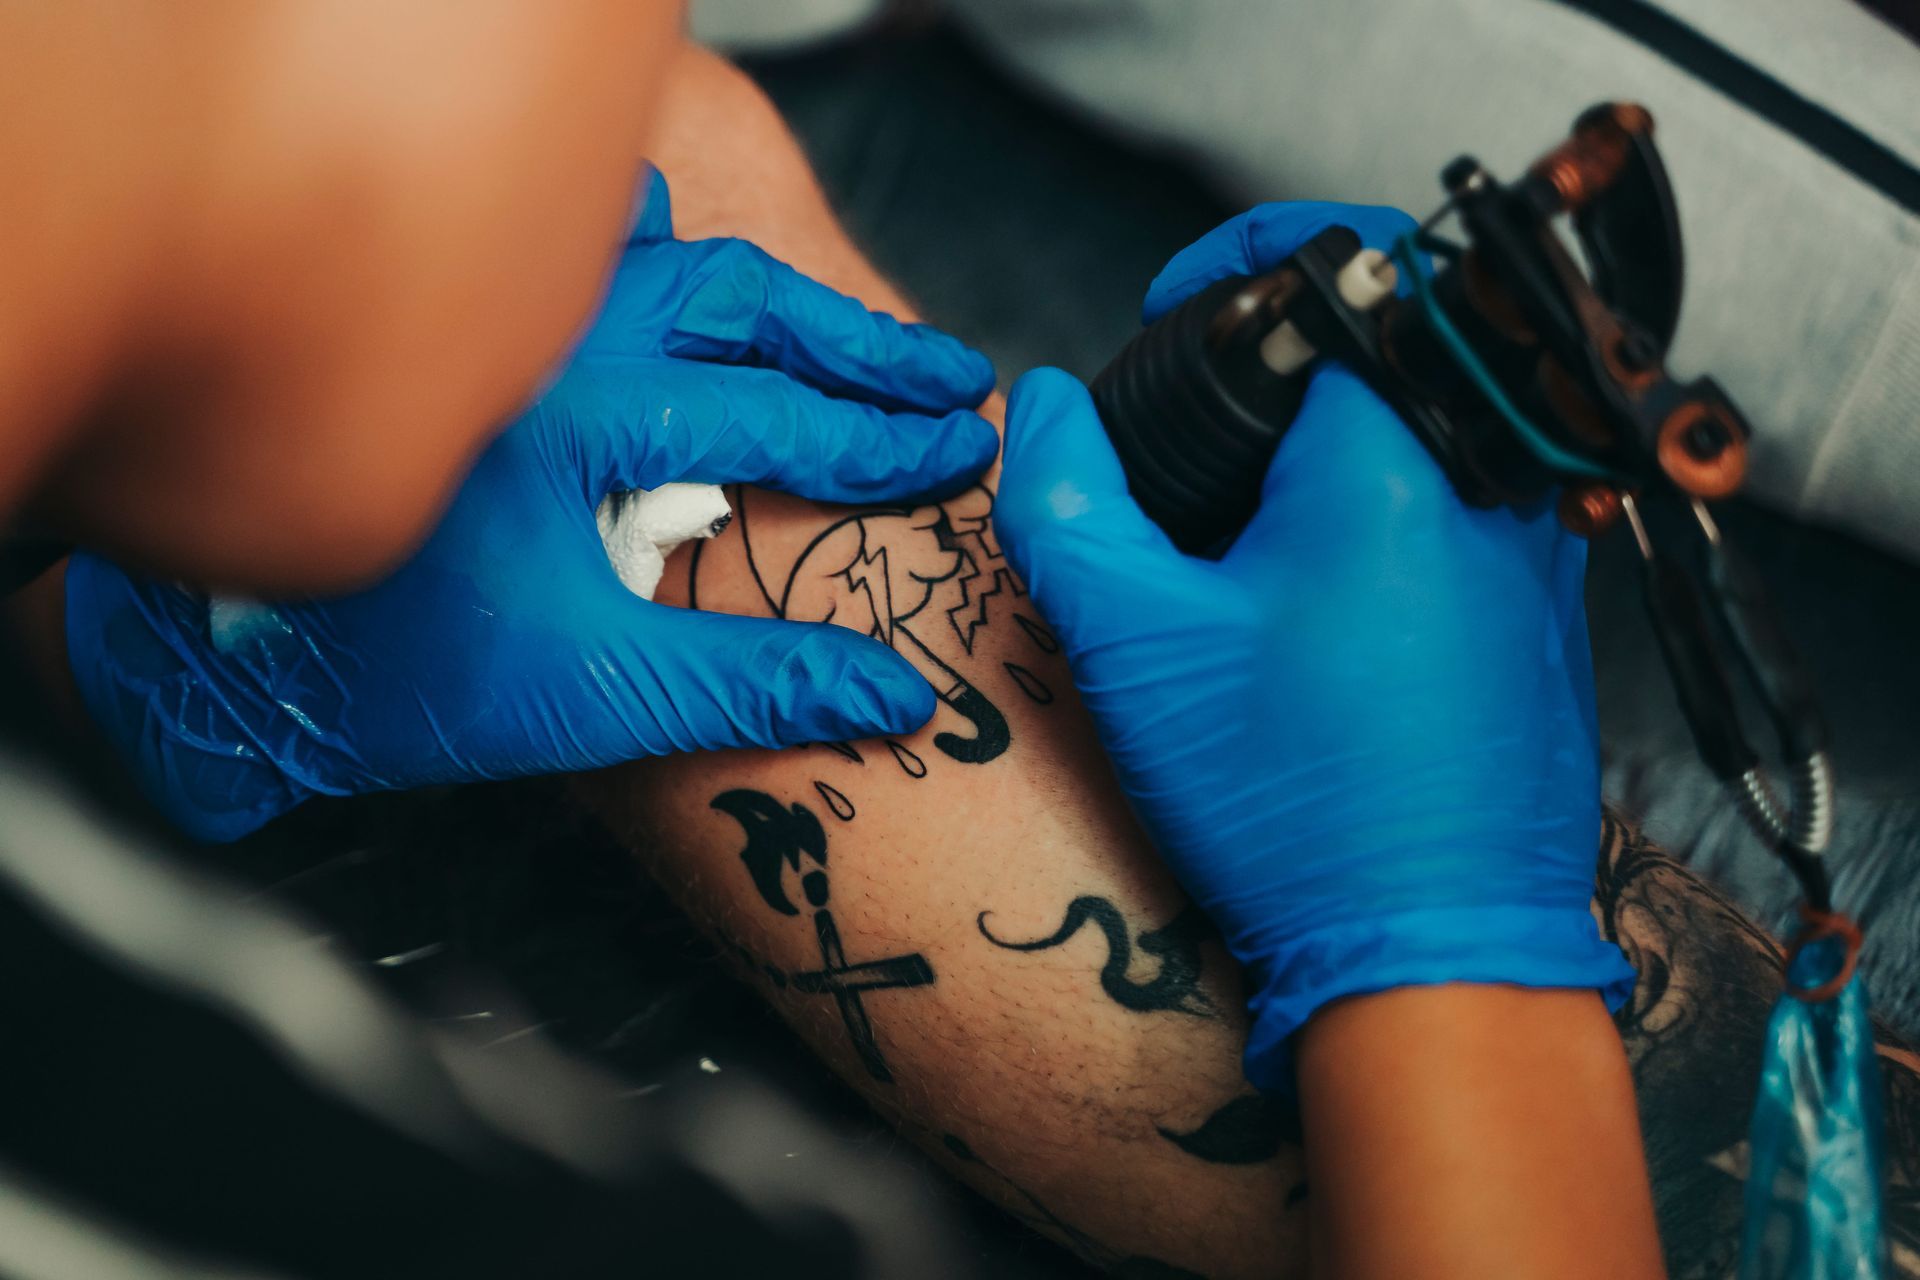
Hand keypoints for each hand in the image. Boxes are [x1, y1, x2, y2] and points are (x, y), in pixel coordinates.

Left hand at [66, 171, 997, 841]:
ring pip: (668, 257)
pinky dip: (660, 259)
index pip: (778, 415)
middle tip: (950, 377)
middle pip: (743, 301)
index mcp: (584, 417)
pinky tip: (689, 286)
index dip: (883, 441)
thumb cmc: (402, 677)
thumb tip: (897, 696)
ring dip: (775, 300)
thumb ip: (756, 686)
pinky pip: (584, 255)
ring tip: (859, 340)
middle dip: (860, 345)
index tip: (959, 452)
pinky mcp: (467, 338)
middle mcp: (542, 339)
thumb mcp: (599, 697)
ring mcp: (499, 324)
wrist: (237, 665)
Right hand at [993, 202, 1631, 1090]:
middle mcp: (1496, 480)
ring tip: (1248, 529)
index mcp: (1399, 452)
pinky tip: (1320, 605)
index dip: (1238, 260)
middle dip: (1277, 362)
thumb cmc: (1293, 802)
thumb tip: (1040, 405)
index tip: (1173, 308)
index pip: (1340, 259)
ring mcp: (1541, 550)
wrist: (1433, 955)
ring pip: (1430, 425)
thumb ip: (1067, 499)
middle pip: (1384, 341)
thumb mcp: (1136, 644)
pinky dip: (1387, 512)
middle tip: (1195, 430)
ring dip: (1334, 442)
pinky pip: (1467, 506)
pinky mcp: (1550, 616)